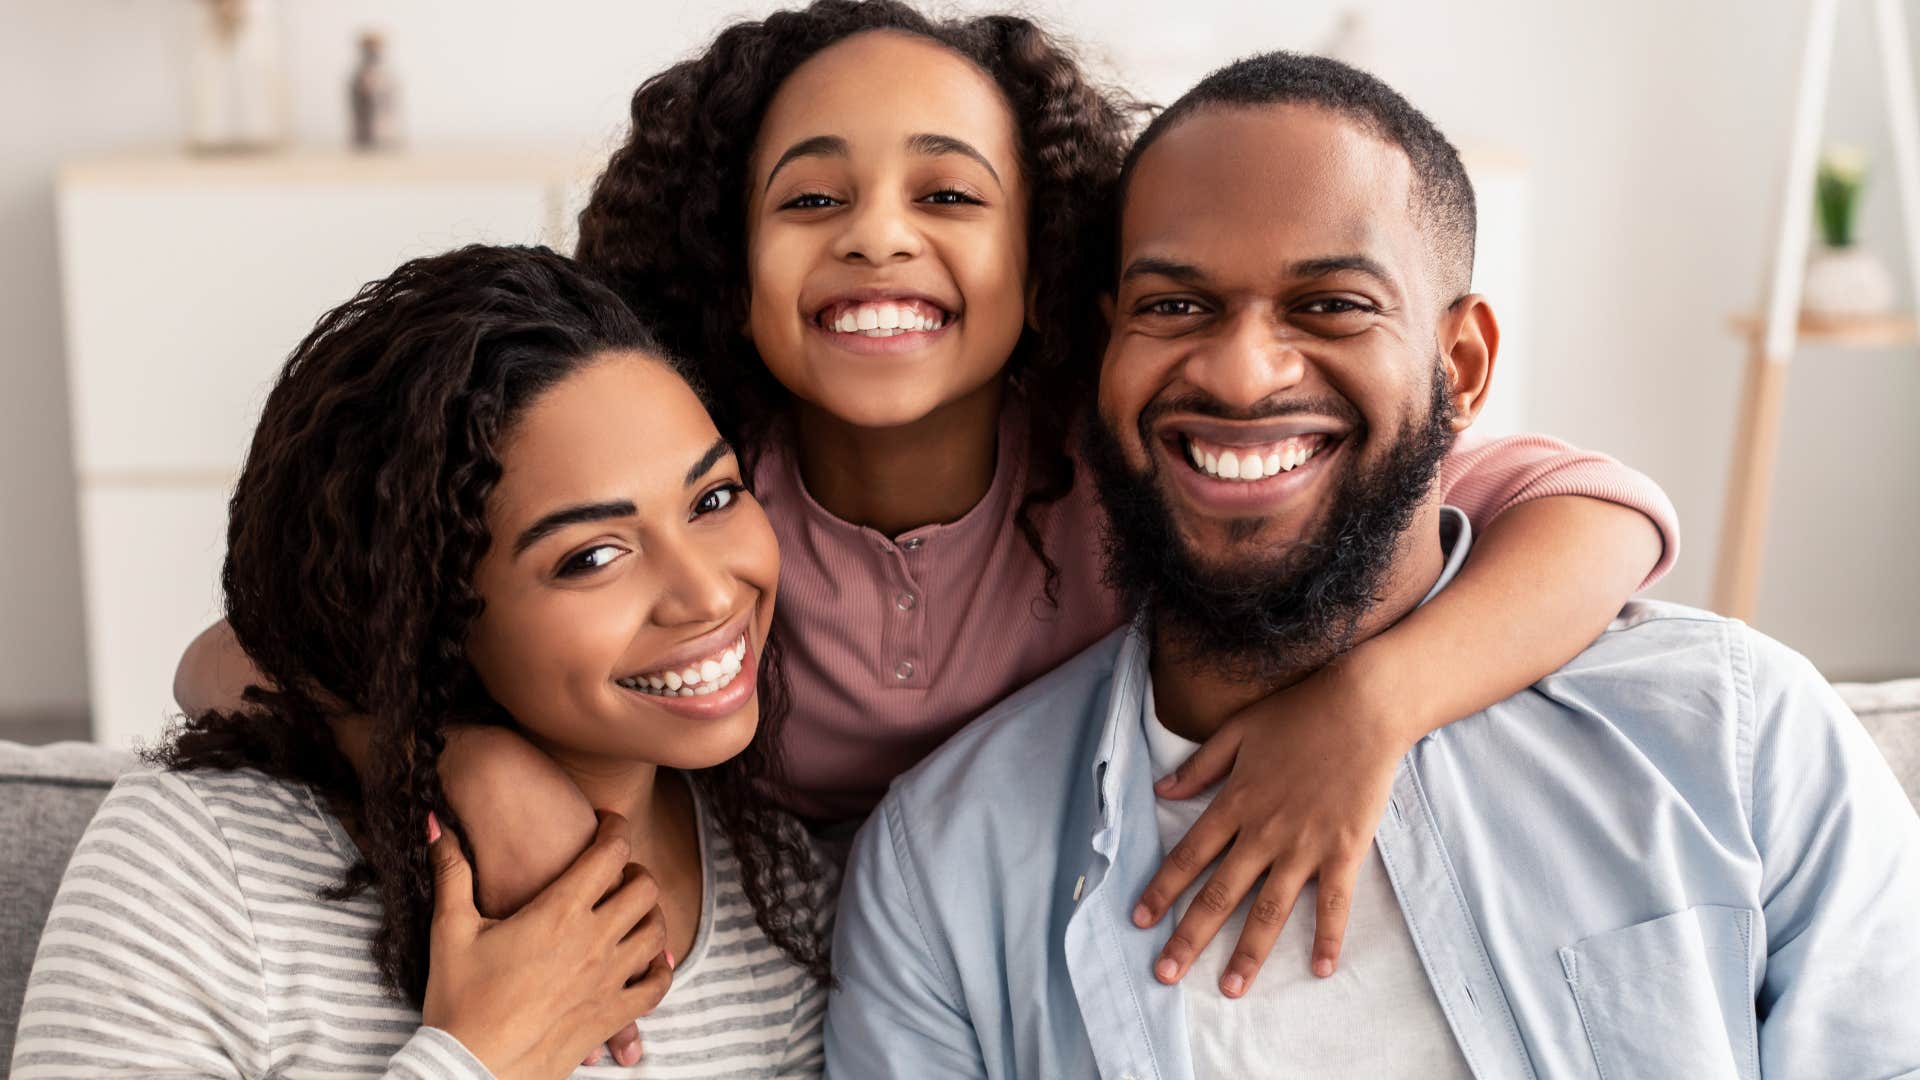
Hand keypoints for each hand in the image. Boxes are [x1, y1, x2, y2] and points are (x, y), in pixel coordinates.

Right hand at [422, 810, 671, 1078]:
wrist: (470, 1071)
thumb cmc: (458, 1000)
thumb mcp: (450, 929)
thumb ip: (451, 871)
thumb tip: (434, 821)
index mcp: (559, 913)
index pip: (611, 852)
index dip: (615, 827)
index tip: (607, 823)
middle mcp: (594, 941)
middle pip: (644, 886)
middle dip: (634, 869)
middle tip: (614, 872)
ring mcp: (609, 980)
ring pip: (656, 931)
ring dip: (648, 914)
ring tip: (627, 911)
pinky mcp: (612, 1015)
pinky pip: (658, 984)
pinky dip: (659, 967)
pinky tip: (643, 960)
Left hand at [1133, 653, 1416, 997]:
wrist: (1362, 707)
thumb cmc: (1299, 714)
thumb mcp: (1236, 731)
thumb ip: (1199, 767)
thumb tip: (1160, 791)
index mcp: (1234, 804)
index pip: (1187, 856)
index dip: (1161, 891)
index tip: (1139, 920)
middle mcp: (1263, 832)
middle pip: (1218, 895)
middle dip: (1188, 938)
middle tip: (1164, 973)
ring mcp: (1304, 846)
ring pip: (1269, 910)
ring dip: (1248, 952)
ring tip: (1229, 988)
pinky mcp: (1345, 851)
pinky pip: (1334, 903)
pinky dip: (1327, 937)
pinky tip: (1321, 970)